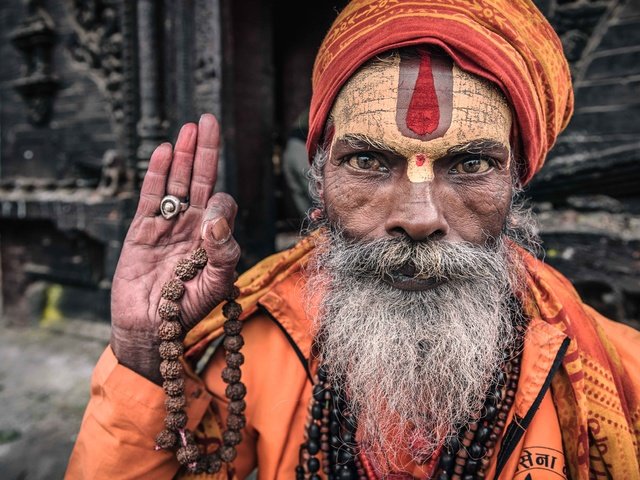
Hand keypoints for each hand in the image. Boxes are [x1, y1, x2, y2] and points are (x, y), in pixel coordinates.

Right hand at [110, 114, 240, 382]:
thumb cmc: (188, 309)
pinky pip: (152, 197)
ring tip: (189, 128)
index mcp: (214, 238)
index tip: (210, 217)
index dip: (220, 203)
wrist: (151, 328)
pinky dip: (156, 174)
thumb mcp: (217, 284)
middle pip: (200, 180)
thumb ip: (224, 251)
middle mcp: (192, 226)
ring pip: (176, 183)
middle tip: (208, 120)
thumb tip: (216, 215)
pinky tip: (163, 151)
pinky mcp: (143, 230)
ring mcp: (167, 226)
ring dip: (182, 156)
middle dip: (205, 151)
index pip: (222, 205)